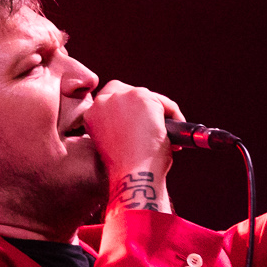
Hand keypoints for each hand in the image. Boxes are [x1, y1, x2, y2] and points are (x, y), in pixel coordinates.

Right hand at [82, 79, 181, 211]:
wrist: (133, 174)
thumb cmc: (125, 169)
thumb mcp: (113, 143)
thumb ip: (119, 126)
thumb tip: (142, 122)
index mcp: (91, 114)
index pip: (110, 100)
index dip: (128, 111)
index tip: (139, 124)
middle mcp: (103, 101)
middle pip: (129, 92)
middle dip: (143, 106)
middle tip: (155, 124)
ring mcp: (123, 97)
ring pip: (150, 98)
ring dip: (161, 114)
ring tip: (167, 136)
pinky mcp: (143, 98)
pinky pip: (165, 104)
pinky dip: (175, 117)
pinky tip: (175, 137)